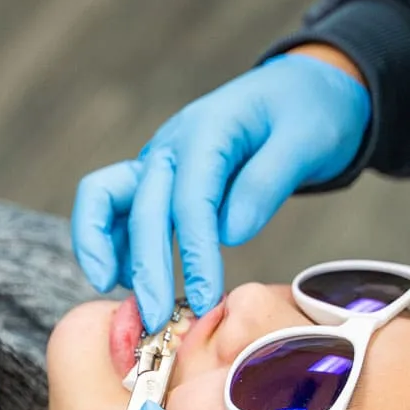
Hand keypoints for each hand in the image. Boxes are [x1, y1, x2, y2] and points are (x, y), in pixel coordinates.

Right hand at [72, 46, 370, 331]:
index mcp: (208, 129)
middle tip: (156, 321)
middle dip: (145, 266)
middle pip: (141, 206)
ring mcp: (158, 162)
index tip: (204, 297)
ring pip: (102, 199)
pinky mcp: (155, 181)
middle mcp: (171, 145)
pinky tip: (129, 282)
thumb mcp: (306, 139)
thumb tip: (230, 232)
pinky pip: (116, 211)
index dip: (194, 252)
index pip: (190, 198)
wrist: (298, 89)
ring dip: (104, 250)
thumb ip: (267, 181)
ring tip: (124, 298)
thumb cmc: (306, 113)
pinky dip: (113, 245)